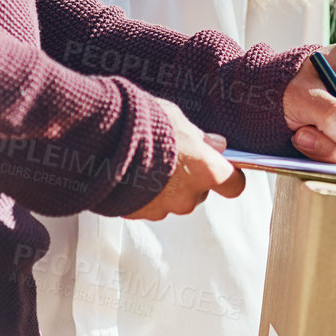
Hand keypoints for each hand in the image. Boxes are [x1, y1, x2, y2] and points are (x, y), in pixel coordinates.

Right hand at [126, 99, 244, 218]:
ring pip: (173, 200)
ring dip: (165, 187)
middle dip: (190, 178)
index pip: (233, 185)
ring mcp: (164, 208)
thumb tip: (216, 145)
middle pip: (199, 192)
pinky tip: (133, 173)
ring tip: (147, 163)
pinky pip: (149, 205)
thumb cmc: (144, 126)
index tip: (224, 169)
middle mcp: (189, 196)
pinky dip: (144, 194)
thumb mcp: (177, 120)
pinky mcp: (140, 214)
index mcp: (206, 171)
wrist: (103, 143)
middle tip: (172, 157)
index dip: (229, 177)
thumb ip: (199, 137)